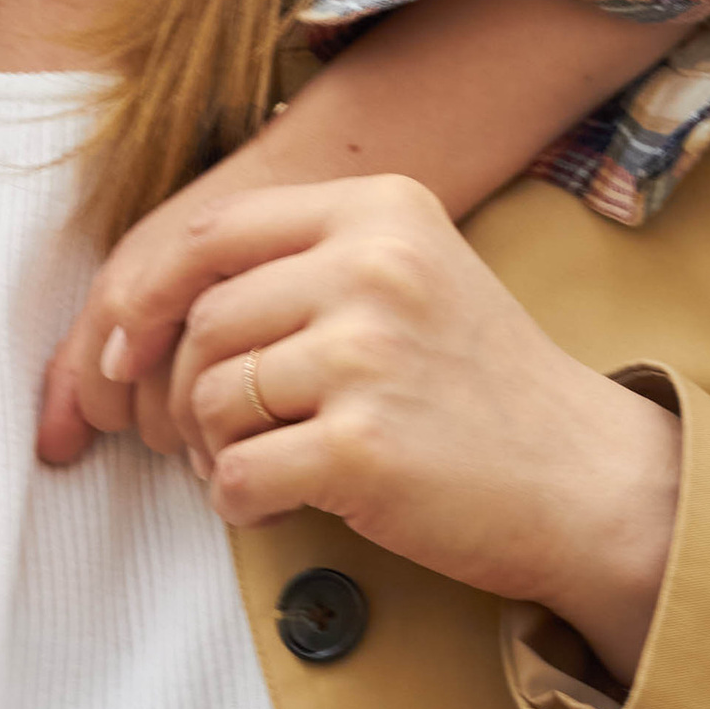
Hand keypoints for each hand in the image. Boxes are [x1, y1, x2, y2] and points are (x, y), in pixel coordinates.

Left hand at [82, 172, 680, 686]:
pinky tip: (277, 499)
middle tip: (216, 434)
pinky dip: (237, 499)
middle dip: (187, 390)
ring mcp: (368, 355)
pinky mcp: (362, 447)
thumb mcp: (408, 275)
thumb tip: (140, 302)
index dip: (146, 294)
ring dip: (212, 448)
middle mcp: (373, 266)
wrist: (586, 477)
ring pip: (210, 398)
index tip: (123, 348)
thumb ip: (298, 264)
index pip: (213, 232)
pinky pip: (235, 474)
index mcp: (380, 209)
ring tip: (259, 463)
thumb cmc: (479, 383)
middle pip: (204, 321)